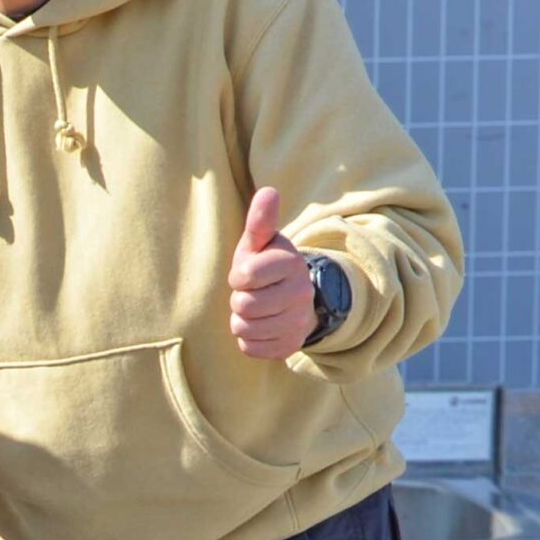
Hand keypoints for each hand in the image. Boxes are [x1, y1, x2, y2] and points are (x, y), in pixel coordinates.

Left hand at [228, 186, 315, 359]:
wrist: (290, 299)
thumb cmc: (265, 265)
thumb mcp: (260, 243)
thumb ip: (260, 221)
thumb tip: (268, 191)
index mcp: (292, 263)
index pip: (244, 276)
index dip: (238, 276)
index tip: (248, 273)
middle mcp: (301, 293)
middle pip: (243, 305)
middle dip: (239, 299)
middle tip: (252, 293)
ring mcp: (298, 322)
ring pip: (244, 329)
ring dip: (241, 320)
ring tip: (256, 309)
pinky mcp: (290, 346)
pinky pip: (250, 348)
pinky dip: (248, 339)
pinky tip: (261, 326)